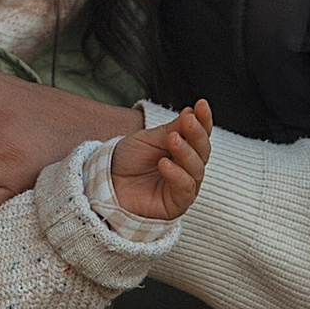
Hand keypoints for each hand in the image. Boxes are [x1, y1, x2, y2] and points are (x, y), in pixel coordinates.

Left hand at [111, 99, 210, 222]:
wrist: (106, 182)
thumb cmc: (128, 160)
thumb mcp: (148, 138)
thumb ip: (172, 129)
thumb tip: (193, 112)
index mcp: (184, 149)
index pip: (200, 134)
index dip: (203, 120)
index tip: (202, 104)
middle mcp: (188, 168)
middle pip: (202, 151)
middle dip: (197, 134)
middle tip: (188, 121)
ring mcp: (184, 186)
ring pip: (197, 169)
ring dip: (186, 152)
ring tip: (172, 140)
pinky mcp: (176, 204)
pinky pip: (185, 188)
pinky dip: (178, 175)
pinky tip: (164, 163)